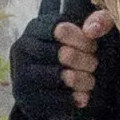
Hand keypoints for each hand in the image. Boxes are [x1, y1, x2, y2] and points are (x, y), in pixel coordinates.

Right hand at [6, 2, 104, 119]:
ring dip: (83, 80)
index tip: (93, 47)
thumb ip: (98, 21)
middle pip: (63, 53)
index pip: (61, 29)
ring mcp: (20, 75)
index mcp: (36, 29)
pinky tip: (82, 96)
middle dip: (87, 61)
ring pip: (61, 76)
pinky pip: (57, 99)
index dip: (84, 40)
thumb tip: (93, 29)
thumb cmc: (75, 53)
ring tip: (90, 80)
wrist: (52, 87)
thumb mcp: (87, 34)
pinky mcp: (25, 99)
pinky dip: (75, 98)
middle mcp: (21, 49)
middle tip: (93, 64)